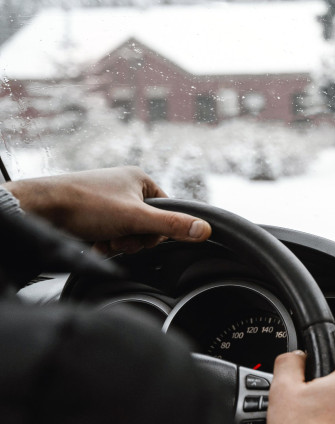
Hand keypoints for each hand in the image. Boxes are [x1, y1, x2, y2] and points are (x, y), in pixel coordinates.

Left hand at [4, 166, 211, 252]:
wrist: (39, 209)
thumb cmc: (85, 205)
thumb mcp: (135, 218)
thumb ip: (172, 225)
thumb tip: (205, 230)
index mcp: (139, 179)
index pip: (167, 210)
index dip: (157, 230)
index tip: (141, 233)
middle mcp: (124, 187)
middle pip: (147, 225)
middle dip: (134, 238)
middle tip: (118, 238)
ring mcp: (106, 201)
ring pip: (128, 232)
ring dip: (118, 243)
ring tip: (102, 239)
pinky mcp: (91, 214)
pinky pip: (109, 234)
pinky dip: (104, 243)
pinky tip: (93, 242)